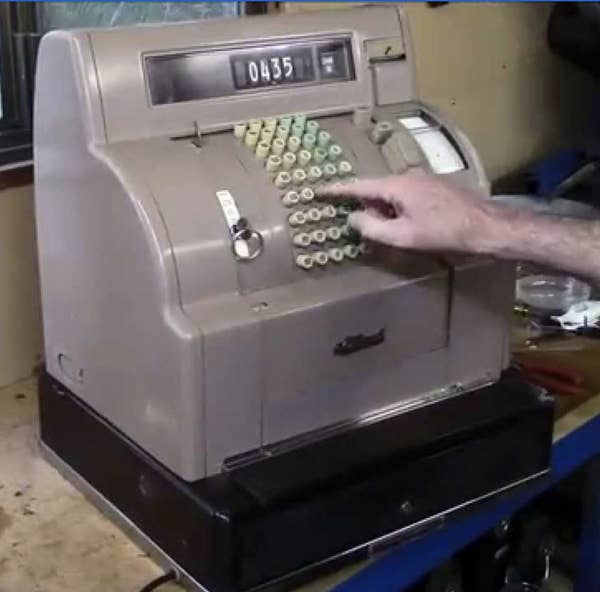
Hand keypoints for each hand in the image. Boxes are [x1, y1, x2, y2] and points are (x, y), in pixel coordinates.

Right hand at [317, 170, 489, 252]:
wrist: (486, 226)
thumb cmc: (444, 232)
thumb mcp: (403, 236)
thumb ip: (372, 228)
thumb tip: (353, 218)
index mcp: (397, 185)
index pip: (359, 187)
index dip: (337, 190)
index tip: (319, 191)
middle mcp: (408, 176)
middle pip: (376, 192)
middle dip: (369, 210)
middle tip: (372, 232)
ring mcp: (422, 179)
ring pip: (392, 195)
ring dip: (387, 213)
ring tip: (397, 233)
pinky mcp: (433, 186)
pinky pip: (406, 196)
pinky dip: (400, 210)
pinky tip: (412, 227)